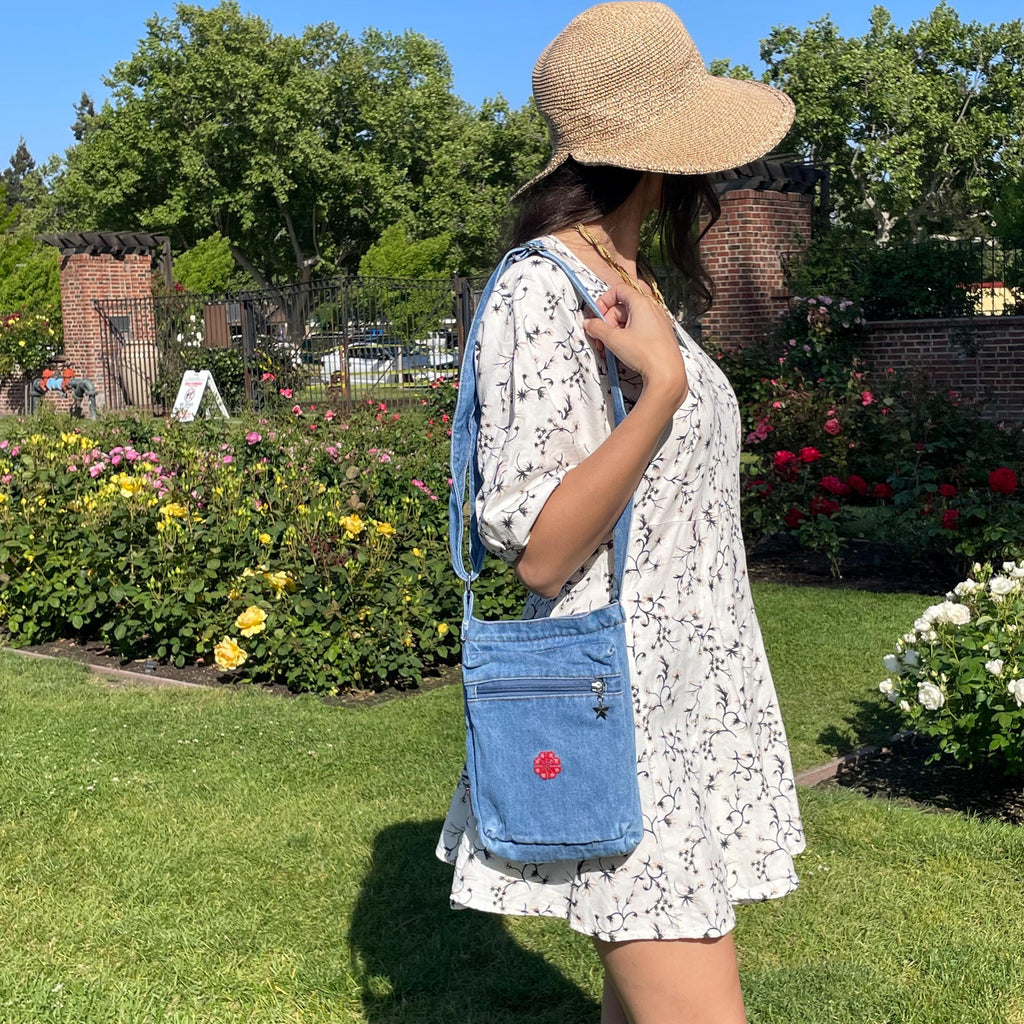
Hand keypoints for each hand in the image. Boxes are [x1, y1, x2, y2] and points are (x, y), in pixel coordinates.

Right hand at [582, 284, 686, 400]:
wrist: (667, 374)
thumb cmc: (644, 353)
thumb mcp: (614, 340)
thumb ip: (597, 328)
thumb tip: (588, 323)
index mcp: (641, 303)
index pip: (619, 290)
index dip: (604, 300)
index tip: (596, 316)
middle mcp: (652, 309)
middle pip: (622, 307)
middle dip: (607, 322)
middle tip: (600, 339)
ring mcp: (657, 322)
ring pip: (630, 320)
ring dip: (615, 332)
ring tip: (608, 349)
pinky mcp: (660, 335)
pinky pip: (639, 329)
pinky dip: (627, 337)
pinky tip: (622, 351)